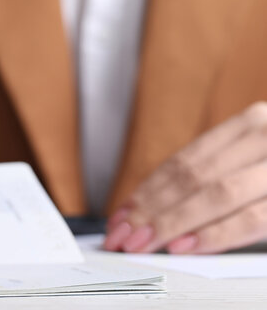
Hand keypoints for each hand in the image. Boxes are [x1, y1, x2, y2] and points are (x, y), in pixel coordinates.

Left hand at [104, 102, 266, 253]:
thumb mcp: (248, 163)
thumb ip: (209, 178)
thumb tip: (147, 212)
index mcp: (247, 125)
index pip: (184, 161)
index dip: (147, 190)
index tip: (120, 216)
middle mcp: (263, 135)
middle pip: (193, 177)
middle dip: (150, 210)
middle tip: (121, 236)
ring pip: (216, 195)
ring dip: (172, 223)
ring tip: (142, 243)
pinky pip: (251, 218)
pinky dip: (213, 234)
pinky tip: (183, 246)